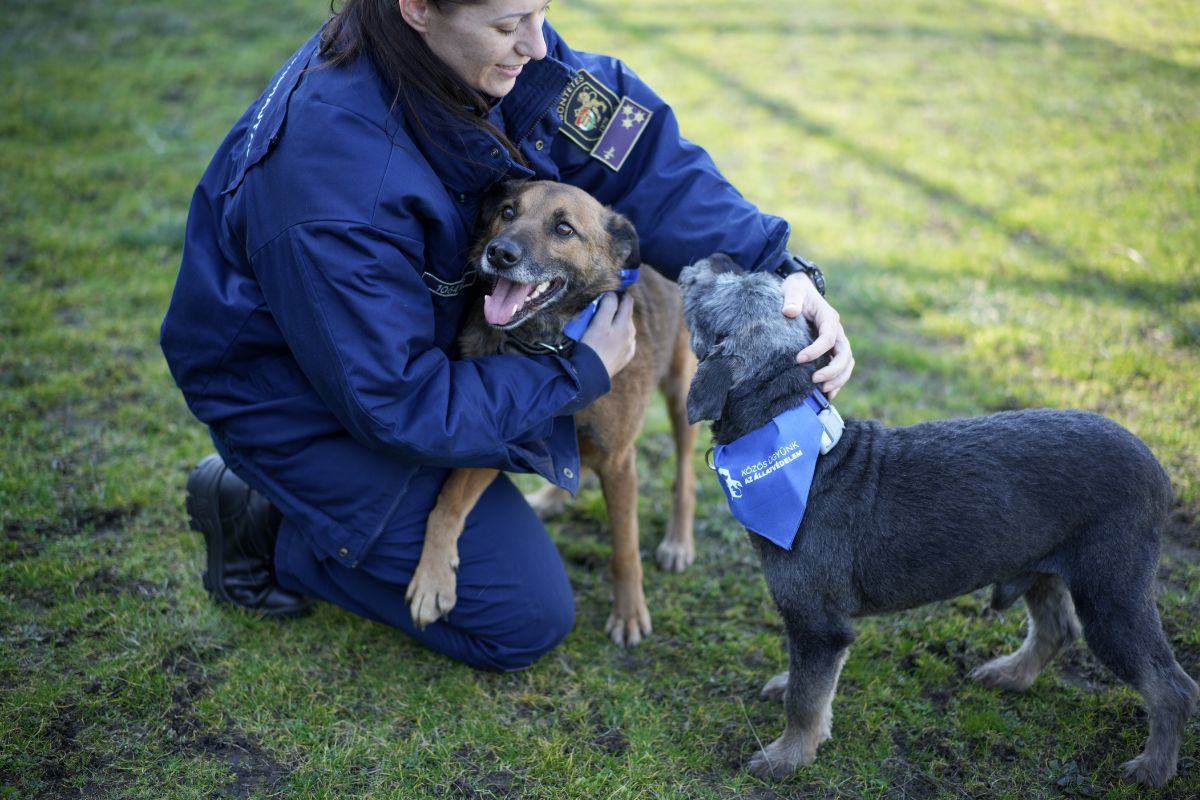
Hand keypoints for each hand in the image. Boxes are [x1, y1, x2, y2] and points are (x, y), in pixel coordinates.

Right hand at [580, 292, 636, 378]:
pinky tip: (607, 341)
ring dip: (616, 324)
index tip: (609, 292)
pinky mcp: (626, 357)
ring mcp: (630, 347)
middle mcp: (631, 334)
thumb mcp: (598, 323)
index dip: (619, 294)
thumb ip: (608, 306)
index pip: (627, 301)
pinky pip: (623, 341)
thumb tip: (613, 294)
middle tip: (601, 310)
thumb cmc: (592, 347)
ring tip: (602, 326)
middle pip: (626, 314)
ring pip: (625, 328)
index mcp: (625, 324)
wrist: (591, 375)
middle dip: (616, 309)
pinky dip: (617, 337)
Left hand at [781, 272, 853, 397]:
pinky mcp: (831, 350)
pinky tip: (826, 395)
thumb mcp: (792, 290)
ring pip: (847, 363)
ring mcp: (836, 342)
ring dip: (838, 379)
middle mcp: (837, 331)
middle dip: (833, 370)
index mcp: (829, 318)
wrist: (800, 291)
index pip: (829, 337)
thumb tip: (789, 311)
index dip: (816, 350)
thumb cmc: (796, 291)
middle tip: (814, 380)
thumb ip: (792, 299)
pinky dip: (837, 381)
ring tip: (823, 392)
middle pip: (844, 354)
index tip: (799, 359)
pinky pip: (841, 368)